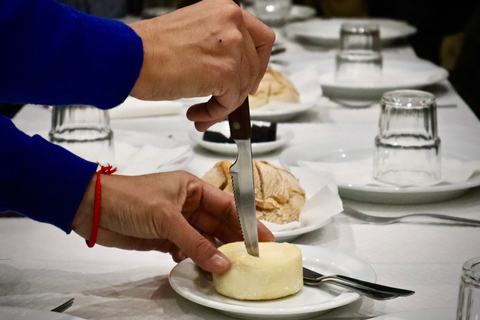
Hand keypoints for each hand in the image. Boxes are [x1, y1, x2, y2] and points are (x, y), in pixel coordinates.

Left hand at [72, 171, 273, 272]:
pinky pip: (187, 250)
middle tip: (250, 257)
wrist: (93, 210)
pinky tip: (197, 265)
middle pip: (218, 224)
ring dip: (212, 253)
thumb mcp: (166, 218)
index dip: (247, 222)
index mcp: (192, 188)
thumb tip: (220, 261)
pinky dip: (192, 259)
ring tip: (225, 267)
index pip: (227, 205)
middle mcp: (187, 204)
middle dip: (232, 241)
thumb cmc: (128, 198)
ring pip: (204, 240)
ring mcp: (176, 222)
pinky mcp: (164, 238)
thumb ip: (195, 242)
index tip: (263, 237)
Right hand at [128, 0, 273, 130]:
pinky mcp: (226, 71)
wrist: (130, 57)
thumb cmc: (151, 48)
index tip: (249, 78)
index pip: (262, 39)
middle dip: (239, 90)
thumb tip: (235, 71)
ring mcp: (232, 46)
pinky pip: (231, 101)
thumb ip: (220, 46)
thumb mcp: (195, 34)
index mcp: (225, 9)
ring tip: (203, 111)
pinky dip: (216, 112)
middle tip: (223, 101)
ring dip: (224, 105)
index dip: (258, 63)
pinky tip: (199, 113)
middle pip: (255, 67)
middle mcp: (232, 22)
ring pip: (244, 87)